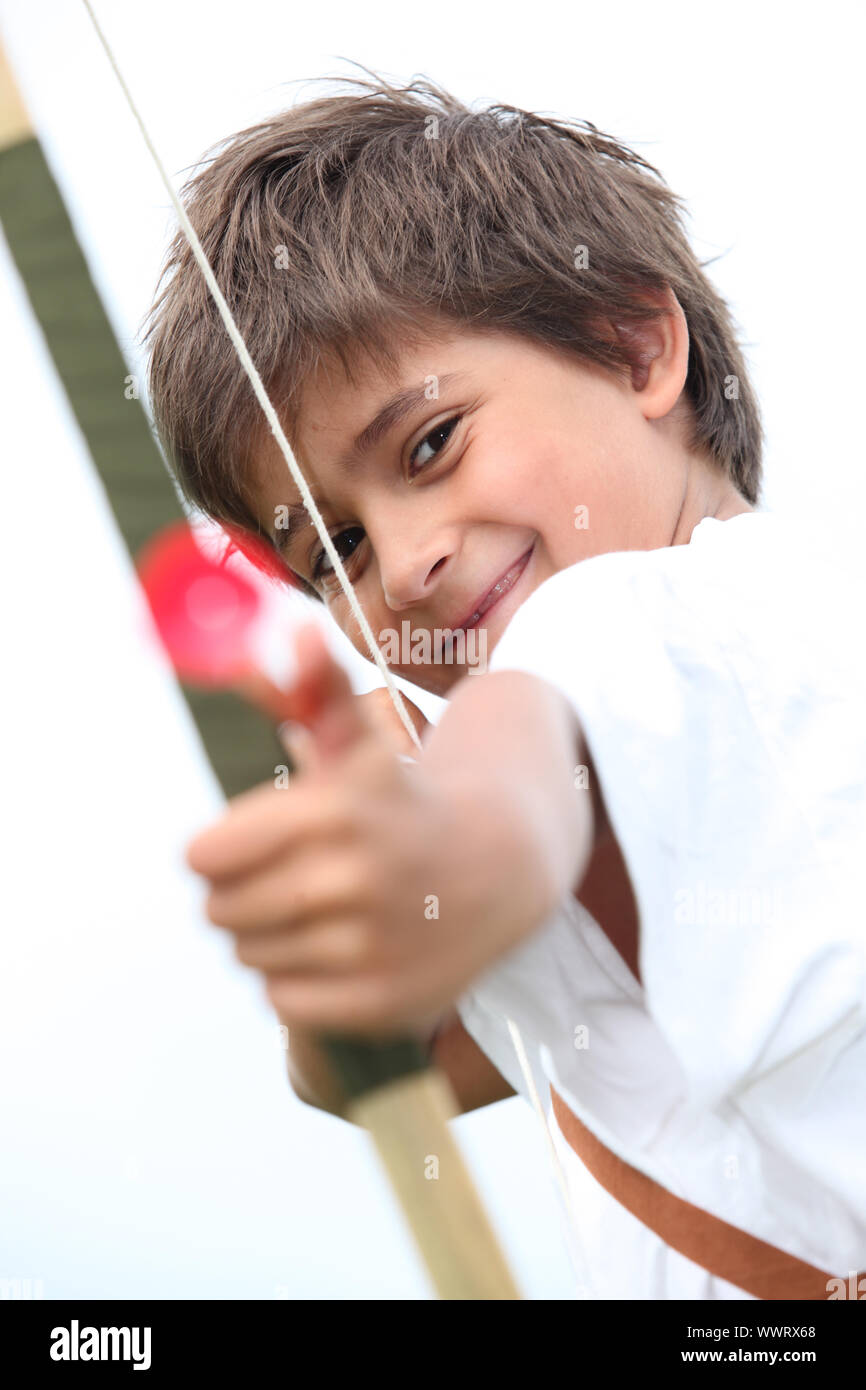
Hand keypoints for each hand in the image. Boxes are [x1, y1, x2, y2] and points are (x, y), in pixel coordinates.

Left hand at [185, 624, 559, 1035]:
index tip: (245, 841)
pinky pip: (287, 1002)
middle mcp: (358, 881)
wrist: (502, 866)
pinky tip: (337, 949)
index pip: (205, 856)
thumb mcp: (361, 744)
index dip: (215, 848)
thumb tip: (293, 633)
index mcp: (337, 811)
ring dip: (266, 938)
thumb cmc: (403, 799)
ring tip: (314, 912)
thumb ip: (318, 689)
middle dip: (238, 893)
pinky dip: (297, 981)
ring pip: (252, 958)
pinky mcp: (386, 1002)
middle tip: (283, 878)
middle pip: (221, 911)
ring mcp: (375, 947)